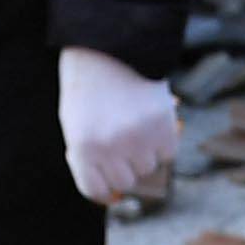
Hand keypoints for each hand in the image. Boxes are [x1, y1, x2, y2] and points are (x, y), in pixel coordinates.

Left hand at [56, 47, 182, 208]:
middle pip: (126, 180)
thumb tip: (114, 196)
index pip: (95, 190)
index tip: (109, 185)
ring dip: (144, 151)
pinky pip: (168, 153)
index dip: (103, 188)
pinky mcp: (163, 128)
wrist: (109, 48)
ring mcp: (139, 139)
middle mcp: (110, 148)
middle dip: (124, 165)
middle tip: (120, 139)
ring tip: (133, 122)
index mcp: (82, 148)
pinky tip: (150, 120)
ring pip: (148, 167)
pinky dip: (162, 141)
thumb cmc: (88, 90)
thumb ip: (88, 160)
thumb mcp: (76, 125)